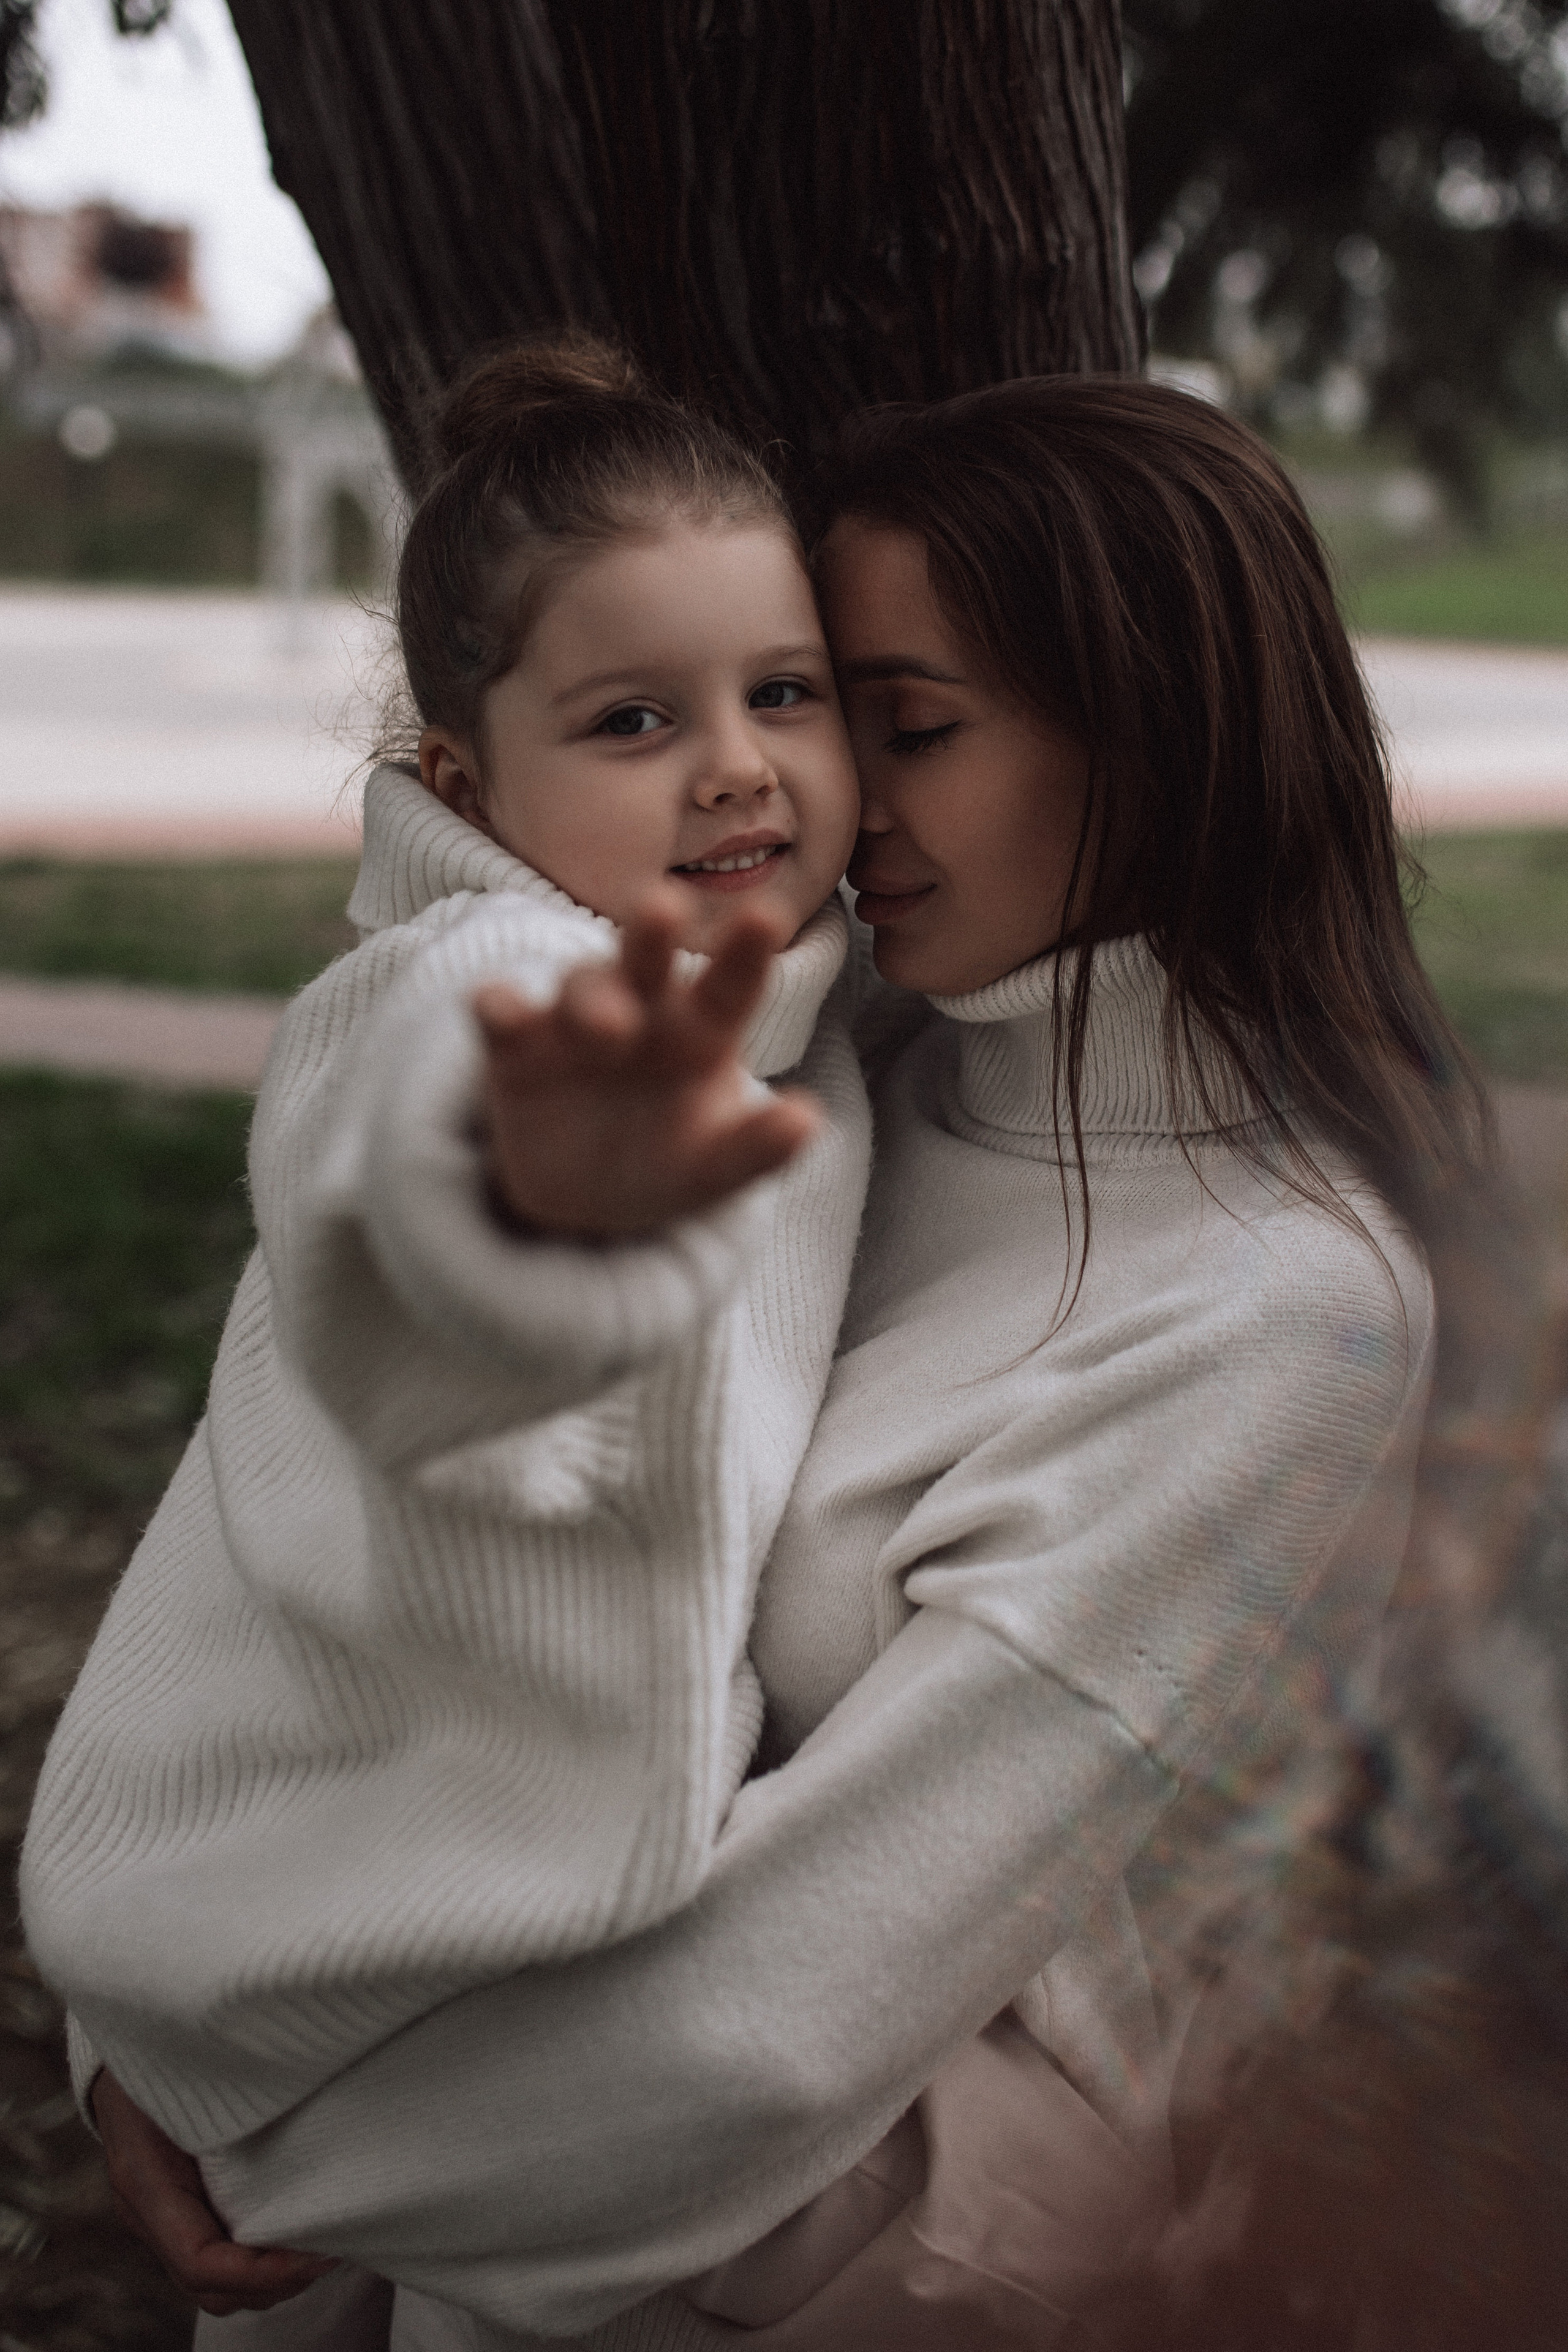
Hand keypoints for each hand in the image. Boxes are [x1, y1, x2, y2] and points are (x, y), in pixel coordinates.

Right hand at [91, 2068, 337, 2315]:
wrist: (123, 2045)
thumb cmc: (161, 2046)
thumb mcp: (187, 2061)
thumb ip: (226, 2086)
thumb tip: (294, 2083)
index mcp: (145, 2180)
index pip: (199, 2260)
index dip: (260, 2271)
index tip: (320, 2254)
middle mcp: (148, 2213)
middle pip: (212, 2289)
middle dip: (276, 2283)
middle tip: (339, 2250)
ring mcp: (162, 2219)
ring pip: (218, 2287)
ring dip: (274, 2280)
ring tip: (331, 2247)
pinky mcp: (183, 2211)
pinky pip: (221, 2258)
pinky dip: (263, 2262)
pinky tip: (305, 2233)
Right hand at [474, 890, 821, 1237]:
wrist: (585, 1201)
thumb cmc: (668, 1161)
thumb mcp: (715, 1169)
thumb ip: (756, 1147)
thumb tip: (809, 1121)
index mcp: (700, 1031)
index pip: (729, 986)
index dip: (746, 953)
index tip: (767, 916)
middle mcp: (639, 1010)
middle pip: (648, 960)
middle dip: (653, 931)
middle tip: (664, 907)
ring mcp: (573, 1023)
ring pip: (581, 986)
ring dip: (591, 997)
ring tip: (610, 1028)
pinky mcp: (515, 1049)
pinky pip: (501, 1013)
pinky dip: (500, 1007)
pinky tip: (500, 1009)